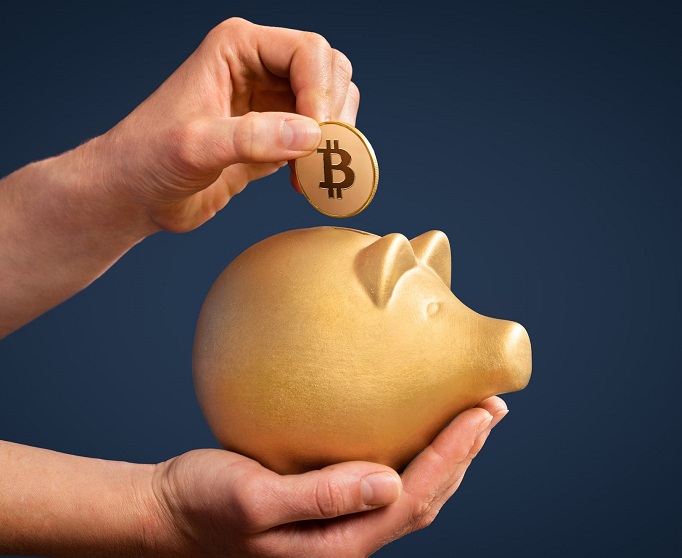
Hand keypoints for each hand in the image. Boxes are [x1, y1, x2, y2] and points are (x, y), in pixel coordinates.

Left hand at [89, 17, 357, 233]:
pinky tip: (305, 180)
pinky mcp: (274, 136)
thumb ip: (251, 138)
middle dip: (333, 113)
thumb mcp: (195, 146)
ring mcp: (269, 102)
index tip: (317, 135)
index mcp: (238, 48)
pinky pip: (318, 138)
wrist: (136, 193)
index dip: (321, 91)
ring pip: (330, 104)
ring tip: (312, 170)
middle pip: (329, 72)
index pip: (308, 52)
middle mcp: (258, 67)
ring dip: (333, 136)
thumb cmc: (148, 159)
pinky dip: (323, 157)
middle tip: (322, 154)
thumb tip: (310, 135)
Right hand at [146, 397, 507, 556]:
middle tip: (491, 408)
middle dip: (464, 454)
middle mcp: (346, 537)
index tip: (481, 413)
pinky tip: (412, 428)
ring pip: (410, 491)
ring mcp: (338, 522)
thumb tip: (389, 483)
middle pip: (423, 499)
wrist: (170, 513)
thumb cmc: (203, 506)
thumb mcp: (253, 500)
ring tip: (469, 418)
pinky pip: (383, 480)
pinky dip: (411, 453)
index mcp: (337, 544)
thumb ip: (320, 496)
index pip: (412, 499)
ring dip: (445, 455)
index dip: (453, 456)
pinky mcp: (326, 502)